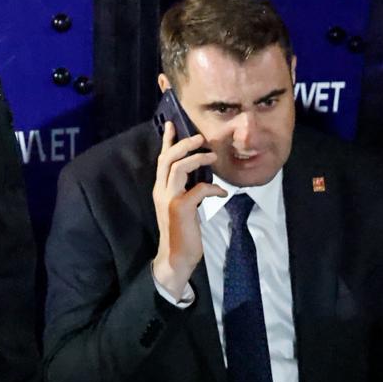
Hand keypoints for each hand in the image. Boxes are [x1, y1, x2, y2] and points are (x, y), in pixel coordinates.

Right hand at [151, 121, 225, 298]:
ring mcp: (169, 199)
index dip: (167, 141)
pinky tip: (222, 192)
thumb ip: (185, 191)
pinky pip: (198, 189)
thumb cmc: (181, 232)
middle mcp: (161, 190)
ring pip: (178, 168)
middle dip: (183, 144)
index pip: (161, 159)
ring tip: (212, 155)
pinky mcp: (180, 208)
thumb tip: (200, 178)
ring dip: (196, 159)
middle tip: (200, 137)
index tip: (172, 124)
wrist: (176, 257)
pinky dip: (212, 187)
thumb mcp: (181, 207)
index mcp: (161, 188)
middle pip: (168, 158)